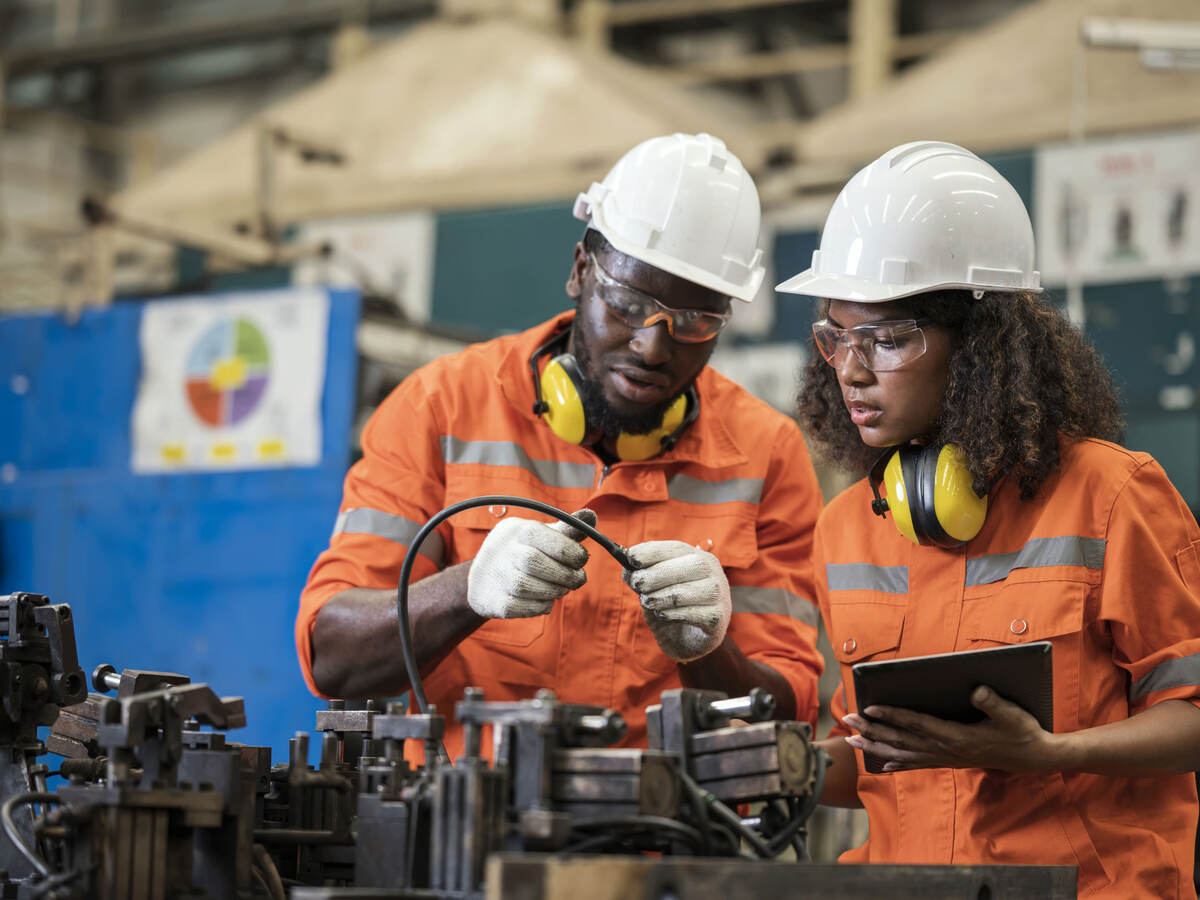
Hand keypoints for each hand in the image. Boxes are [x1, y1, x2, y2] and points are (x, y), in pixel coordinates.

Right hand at [467, 509, 595, 618]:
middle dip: (563, 574)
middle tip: (577, 580)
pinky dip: (538, 606)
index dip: (570, 550)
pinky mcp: (491, 600)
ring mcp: (494, 575)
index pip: (543, 535)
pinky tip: (546, 601)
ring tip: (562, 589)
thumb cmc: (522, 552)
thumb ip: (567, 529)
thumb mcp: (543, 536)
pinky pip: (517, 607)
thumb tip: (591, 516)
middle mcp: (501, 550)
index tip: (581, 560)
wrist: (485, 577)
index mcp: (517, 530)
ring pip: (524, 586)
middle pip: (533, 561)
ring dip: (552, 591)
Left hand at [624, 540, 730, 661]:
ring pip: (686, 592)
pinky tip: (662, 615)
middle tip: (636, 583)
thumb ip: (642, 576)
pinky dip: (671, 614)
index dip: (653, 551)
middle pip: (690, 565)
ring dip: (659, 597)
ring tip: (647, 602)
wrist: (688, 642)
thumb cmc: (670, 608)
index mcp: (698, 557)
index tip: (631, 557)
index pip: (677, 548)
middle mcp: (714, 573)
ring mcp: (719, 596)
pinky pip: (692, 614)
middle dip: (656, 574)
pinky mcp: (717, 619)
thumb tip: (627, 568)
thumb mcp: (653, 589)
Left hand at [842, 685, 1056, 772]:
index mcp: (957, 736)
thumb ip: (993, 702)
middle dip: (873, 730)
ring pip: (903, 754)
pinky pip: (917, 764)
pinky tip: (882, 765)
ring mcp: (946, 758)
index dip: (893, 716)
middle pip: (902, 739)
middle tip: (848, 719)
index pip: (917, 723)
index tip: (871, 709)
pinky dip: (898, 763)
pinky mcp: (949, 762)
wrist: (1033, 758)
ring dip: (876, 747)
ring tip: (851, 741)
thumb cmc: (1022, 731)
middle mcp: (946, 750)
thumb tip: (977, 689)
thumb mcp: (1013, 714)